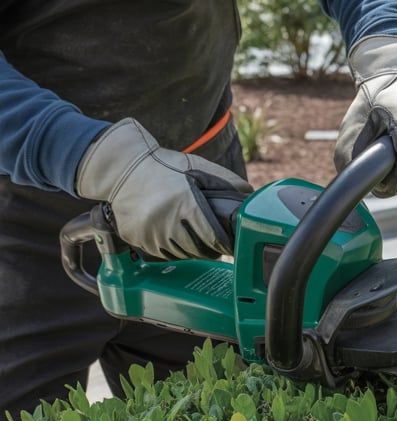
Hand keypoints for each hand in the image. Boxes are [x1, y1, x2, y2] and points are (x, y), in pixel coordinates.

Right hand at [75, 119, 251, 258]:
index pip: (213, 237)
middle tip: (218, 245)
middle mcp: (165, 222)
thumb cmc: (164, 166)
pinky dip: (173, 249)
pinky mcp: (136, 238)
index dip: (225, 243)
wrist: (123, 168)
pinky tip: (178, 239)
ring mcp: (148, 233)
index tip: (231, 243)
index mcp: (185, 205)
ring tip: (199, 242)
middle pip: (198, 249)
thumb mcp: (196, 167)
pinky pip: (161, 252)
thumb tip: (249, 193)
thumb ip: (224, 180)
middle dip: (211, 248)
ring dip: (192, 250)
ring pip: (180, 254)